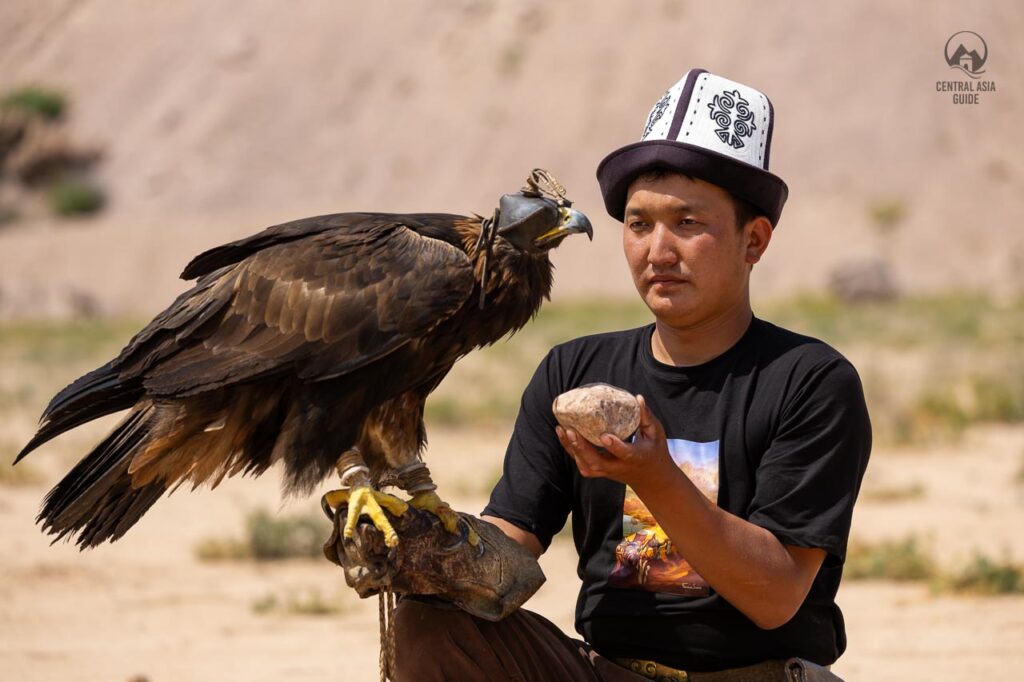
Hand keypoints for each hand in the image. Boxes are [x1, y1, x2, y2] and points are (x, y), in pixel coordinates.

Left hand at [556, 395, 675, 489]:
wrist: (650, 479)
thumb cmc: (654, 451)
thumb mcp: (656, 433)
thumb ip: (646, 416)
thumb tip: (638, 397)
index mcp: (636, 457)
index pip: (625, 454)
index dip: (614, 446)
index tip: (604, 435)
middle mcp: (619, 467)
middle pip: (597, 463)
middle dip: (582, 448)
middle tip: (570, 430)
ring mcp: (608, 472)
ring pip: (586, 466)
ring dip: (572, 449)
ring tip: (562, 429)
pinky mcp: (600, 472)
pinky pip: (582, 464)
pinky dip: (571, 451)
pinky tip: (563, 435)